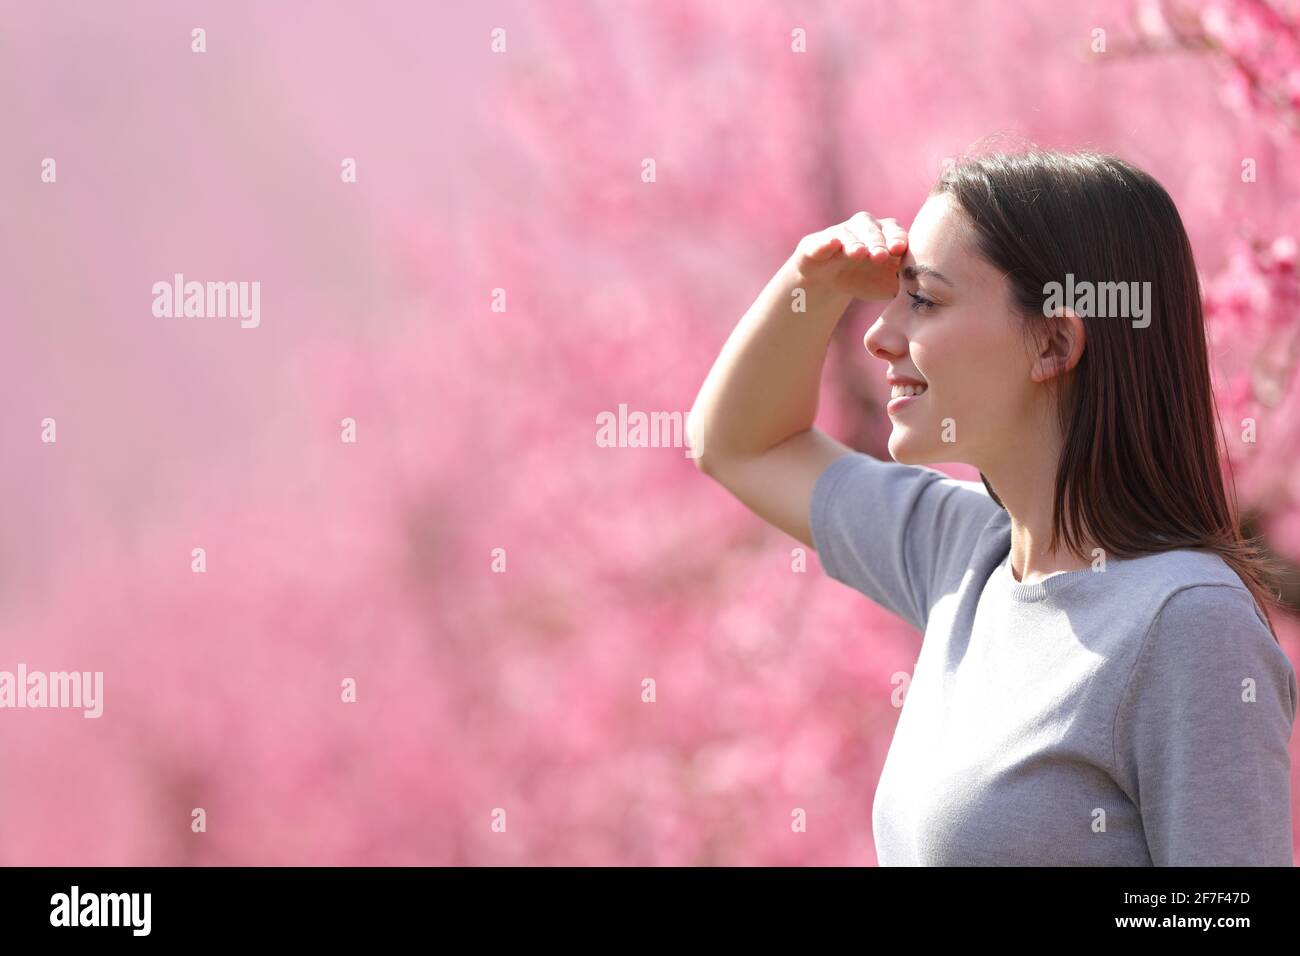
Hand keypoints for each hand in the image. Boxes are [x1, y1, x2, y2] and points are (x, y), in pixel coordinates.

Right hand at [792, 211, 907, 300]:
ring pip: (849, 233)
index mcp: (885, 234)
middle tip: (880, 256)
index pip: (894, 232)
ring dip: (855, 242)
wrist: (829, 281)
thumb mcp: (889, 284)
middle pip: (872, 230)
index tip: (898, 250)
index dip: (897, 239)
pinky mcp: (817, 243)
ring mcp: (839, 233)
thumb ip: (908, 284)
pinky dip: (827, 242)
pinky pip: (822, 240)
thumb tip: (928, 292)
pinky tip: (832, 244)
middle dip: (877, 242)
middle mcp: (863, 227)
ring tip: (859, 253)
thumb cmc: (867, 278)